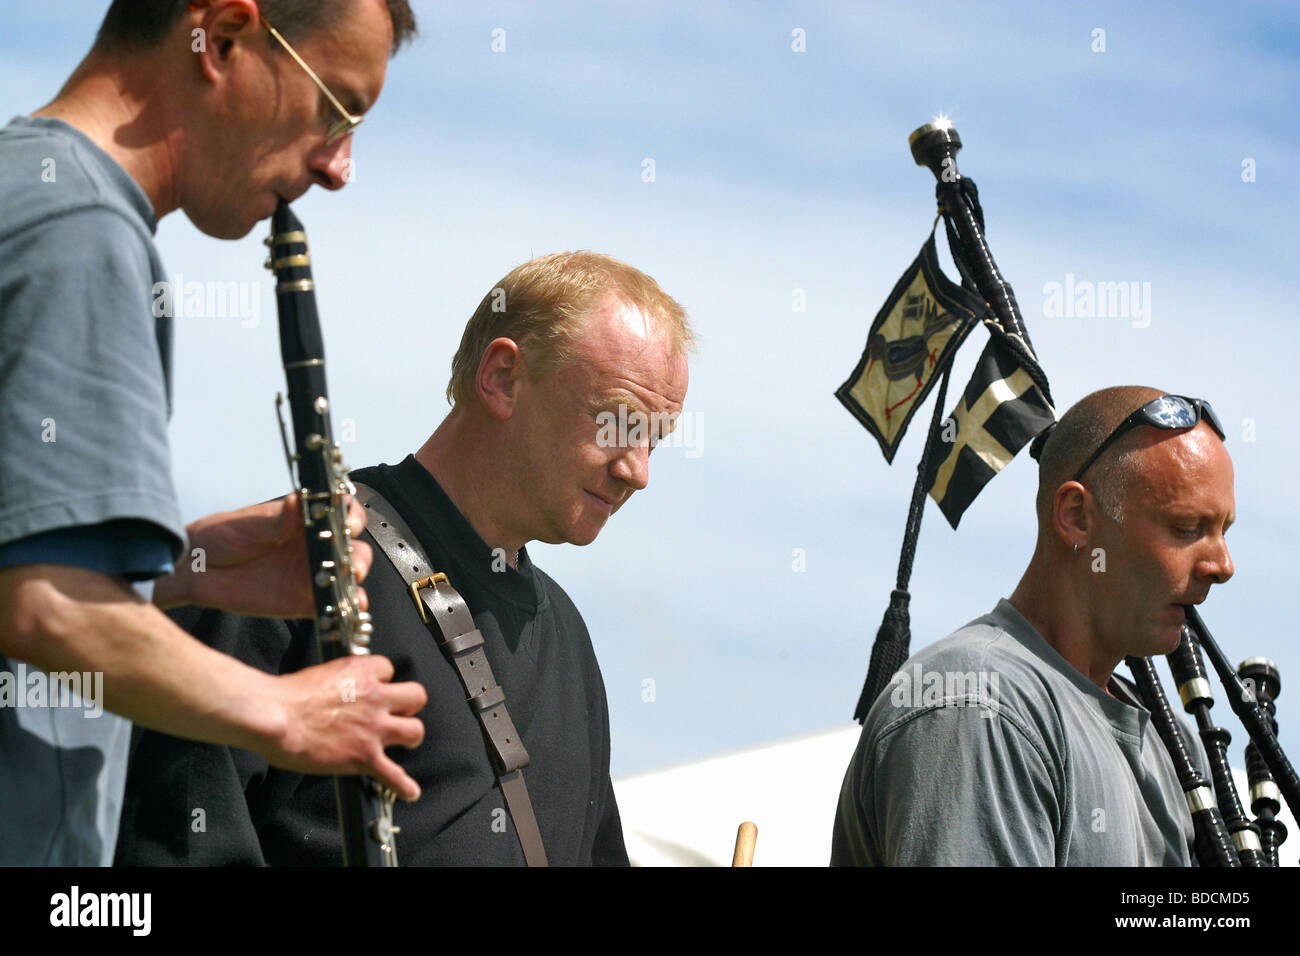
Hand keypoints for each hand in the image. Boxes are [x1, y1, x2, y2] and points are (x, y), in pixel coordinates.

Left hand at [153, 493, 371, 617]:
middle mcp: (314, 547)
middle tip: (348, 558)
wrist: (195, 570)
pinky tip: (348, 606)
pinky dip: (346, 607)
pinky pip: (333, 605)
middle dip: (358, 553)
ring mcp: (311, 574)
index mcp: (305, 521)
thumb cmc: (220, 536)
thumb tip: (298, 502)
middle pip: (352, 547)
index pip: (341, 513)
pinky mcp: (304, 602)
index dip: (353, 515)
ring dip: (355, 577)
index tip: (349, 521)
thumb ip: (276, 518)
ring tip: (348, 579)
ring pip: (348, 575)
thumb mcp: (248, 523)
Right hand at [265, 654, 426, 799]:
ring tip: (404, 743)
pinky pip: (393, 775)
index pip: (388, 669)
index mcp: (361, 673)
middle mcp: (374, 698)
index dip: (383, 680)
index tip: (377, 688)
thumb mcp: (321, 673)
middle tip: (399, 714)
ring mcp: (372, 728)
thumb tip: (339, 692)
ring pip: (415, 731)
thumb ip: (340, 682)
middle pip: (416, 697)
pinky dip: (403, 785)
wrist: (274, 715)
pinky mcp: (364, 756)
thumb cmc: (286, 696)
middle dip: (409, 706)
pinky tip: (409, 791)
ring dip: (410, 737)